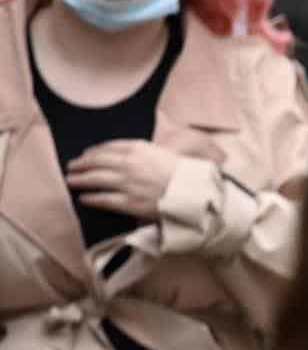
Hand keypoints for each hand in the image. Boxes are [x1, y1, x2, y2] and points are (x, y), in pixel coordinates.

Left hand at [66, 139, 184, 221]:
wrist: (195, 194)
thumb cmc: (184, 173)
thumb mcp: (165, 152)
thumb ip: (145, 150)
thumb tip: (129, 150)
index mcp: (139, 149)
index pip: (108, 147)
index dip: (94, 151)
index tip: (86, 154)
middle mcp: (129, 164)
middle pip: (96, 162)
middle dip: (81, 164)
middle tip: (71, 167)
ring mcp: (127, 183)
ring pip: (95, 179)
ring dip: (80, 180)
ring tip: (71, 181)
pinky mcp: (128, 202)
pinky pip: (103, 199)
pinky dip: (91, 198)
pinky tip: (84, 198)